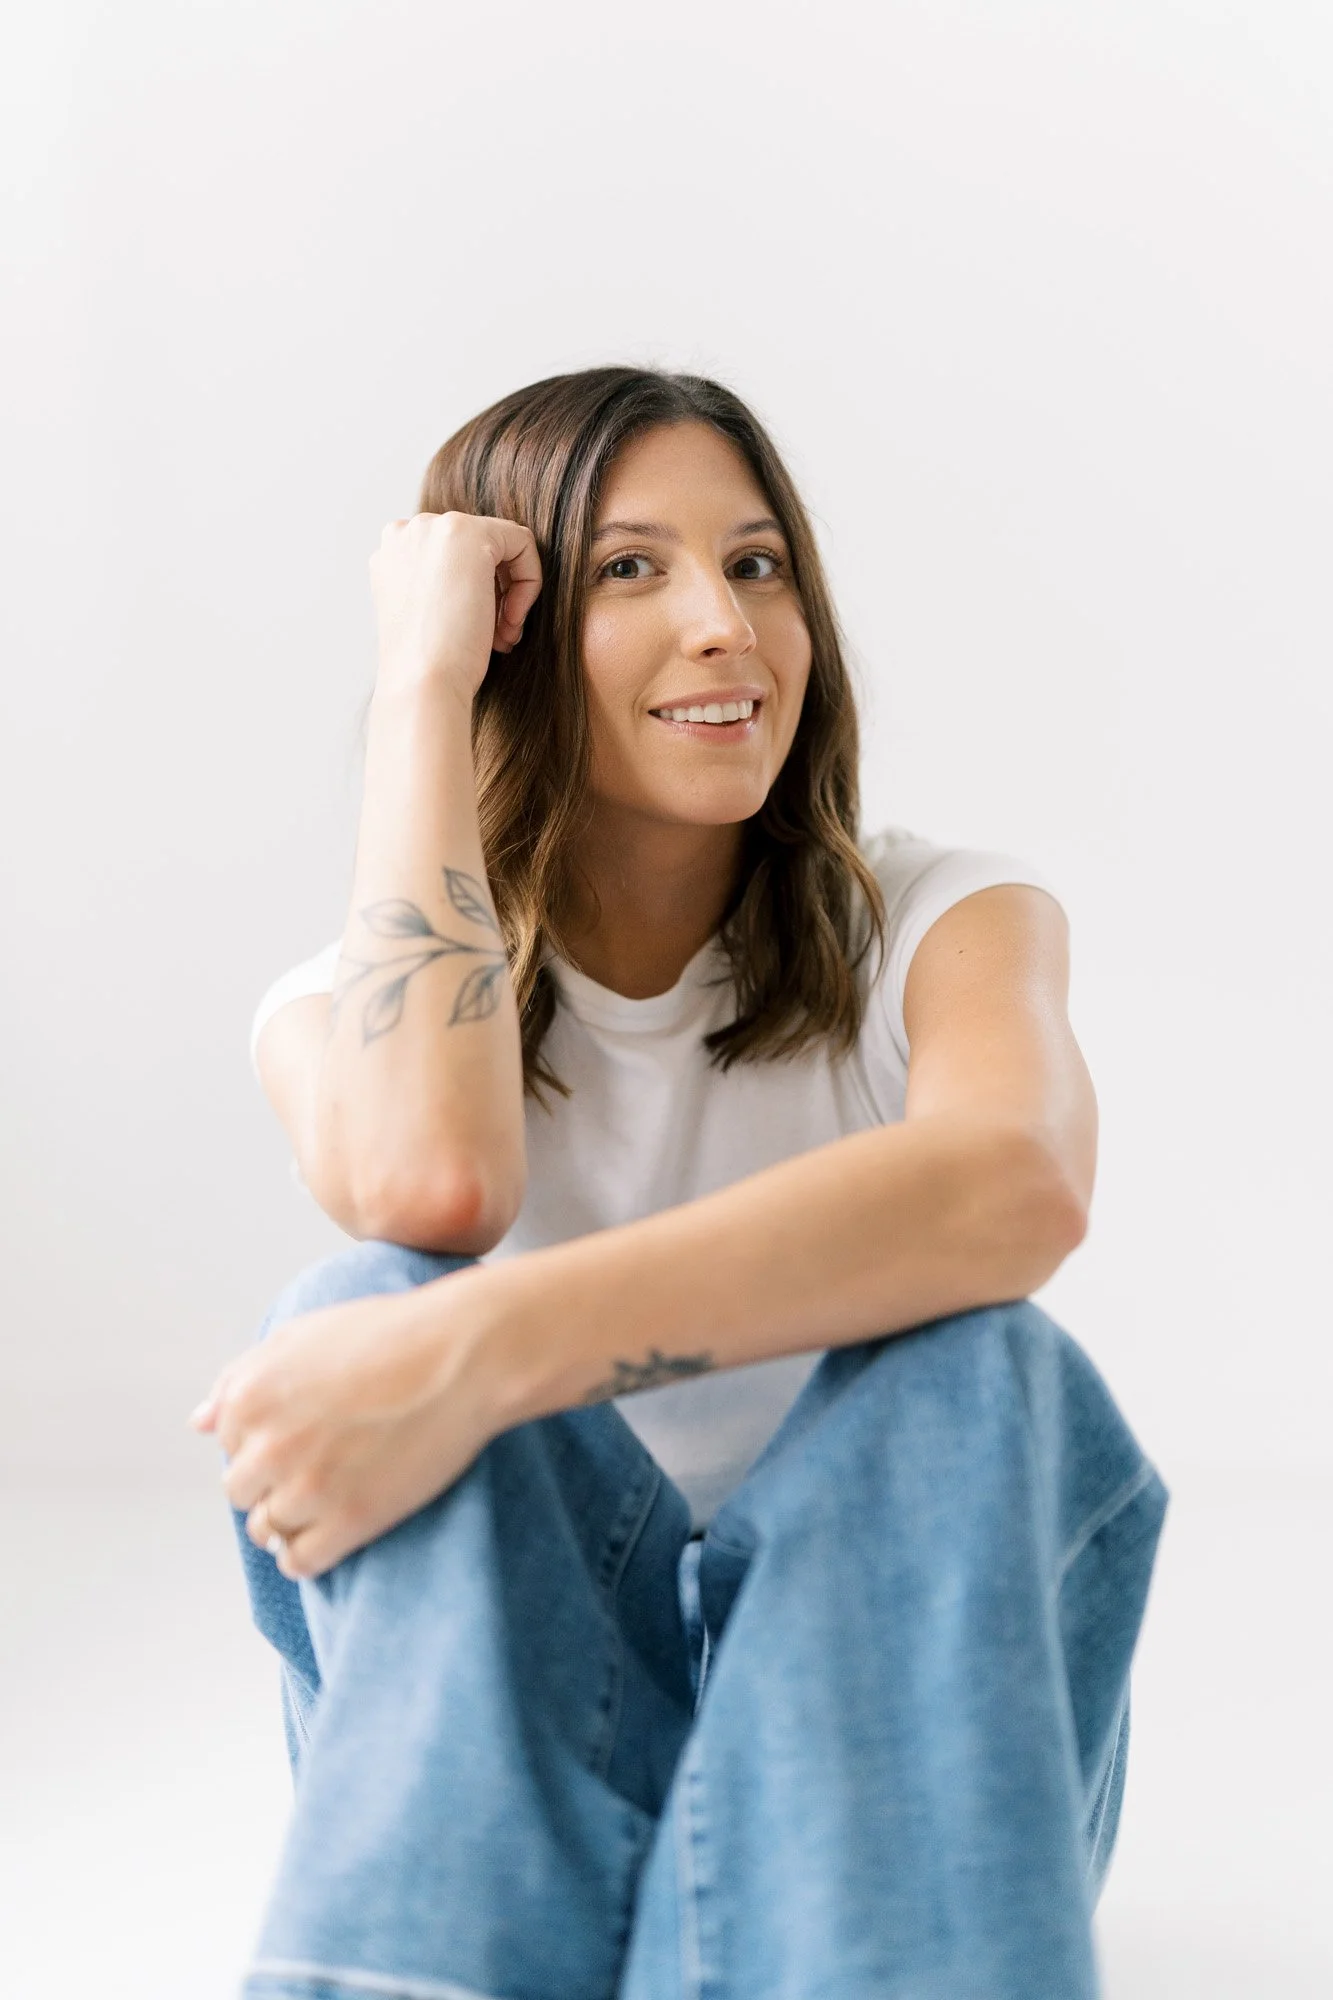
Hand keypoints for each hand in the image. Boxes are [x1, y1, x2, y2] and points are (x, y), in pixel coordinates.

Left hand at [189, 1269, 505, 1579]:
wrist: (463, 1354)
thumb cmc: (390, 1335)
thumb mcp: (302, 1335)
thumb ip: (242, 1377)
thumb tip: (198, 1422)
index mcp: (249, 1397)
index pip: (229, 1442)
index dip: (268, 1438)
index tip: (308, 1429)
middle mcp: (267, 1446)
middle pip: (241, 1491)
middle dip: (272, 1481)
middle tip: (322, 1463)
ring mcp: (306, 1488)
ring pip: (268, 1530)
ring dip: (291, 1519)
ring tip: (333, 1496)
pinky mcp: (348, 1522)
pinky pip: (300, 1561)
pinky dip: (309, 1552)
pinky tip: (336, 1529)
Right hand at [369, 510, 542, 702]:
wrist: (421, 683)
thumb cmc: (426, 665)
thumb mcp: (427, 613)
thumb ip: (441, 583)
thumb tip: (478, 579)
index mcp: (392, 552)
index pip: (452, 556)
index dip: (477, 592)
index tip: (483, 631)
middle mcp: (408, 531)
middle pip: (478, 548)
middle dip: (496, 593)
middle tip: (499, 636)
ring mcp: (434, 527)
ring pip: (501, 545)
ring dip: (510, 594)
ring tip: (504, 636)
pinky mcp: (469, 535)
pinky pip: (522, 544)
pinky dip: (529, 582)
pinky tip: (512, 620)